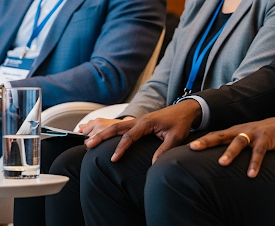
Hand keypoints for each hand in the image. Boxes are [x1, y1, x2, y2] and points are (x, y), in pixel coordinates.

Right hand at [84, 99, 201, 162]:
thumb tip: (153, 165)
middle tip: (88, 145)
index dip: (121, 147)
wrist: (185, 110)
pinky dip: (110, 132)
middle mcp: (140, 120)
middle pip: (117, 127)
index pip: (130, 136)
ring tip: (89, 143)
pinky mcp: (139, 123)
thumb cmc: (180, 122)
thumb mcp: (175, 137)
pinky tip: (103, 139)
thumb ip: (164, 150)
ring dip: (104, 134)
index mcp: (147, 123)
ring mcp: (139, 120)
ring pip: (117, 126)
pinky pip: (122, 127)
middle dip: (102, 136)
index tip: (113, 159)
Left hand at [189, 115, 274, 177]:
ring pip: (239, 141)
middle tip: (194, 147)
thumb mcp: (247, 139)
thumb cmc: (264, 135)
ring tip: (222, 163)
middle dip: (207, 141)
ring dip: (230, 152)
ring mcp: (254, 133)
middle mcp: (242, 130)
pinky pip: (259, 152)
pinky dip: (255, 163)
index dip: (201, 140)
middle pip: (221, 135)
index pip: (215, 135)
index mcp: (236, 131)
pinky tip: (251, 174)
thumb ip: (235, 146)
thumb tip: (220, 160)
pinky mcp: (266, 139)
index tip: (187, 147)